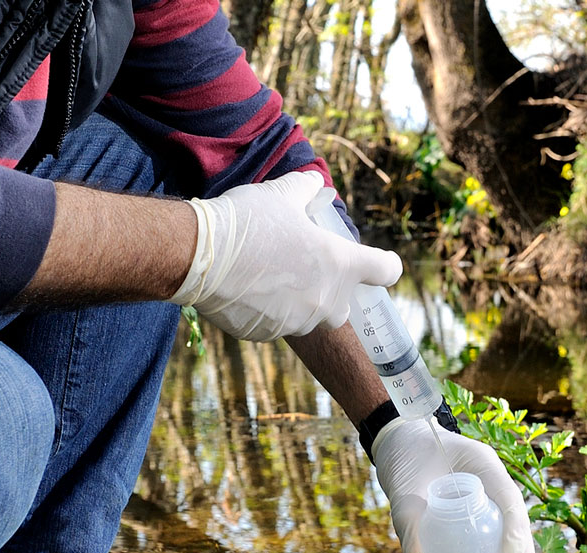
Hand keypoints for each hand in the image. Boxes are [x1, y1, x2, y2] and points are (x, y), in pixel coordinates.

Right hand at [169, 172, 401, 340]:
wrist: (200, 257)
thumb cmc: (247, 222)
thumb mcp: (281, 193)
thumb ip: (306, 189)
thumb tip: (314, 185)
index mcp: (339, 265)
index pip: (386, 270)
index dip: (385, 265)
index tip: (377, 262)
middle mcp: (324, 301)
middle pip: (344, 307)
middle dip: (331, 293)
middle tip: (305, 270)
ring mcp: (295, 322)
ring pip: (307, 317)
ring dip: (297, 302)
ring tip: (268, 275)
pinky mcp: (266, 334)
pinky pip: (276, 324)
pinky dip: (268, 311)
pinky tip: (247, 290)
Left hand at [372, 417, 538, 552]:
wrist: (397, 443)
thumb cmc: (402, 455)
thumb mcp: (402, 484)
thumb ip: (406, 516)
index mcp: (482, 464)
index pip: (508, 497)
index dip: (515, 527)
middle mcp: (490, 481)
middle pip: (516, 521)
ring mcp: (484, 497)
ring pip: (509, 532)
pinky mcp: (472, 512)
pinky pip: (491, 536)